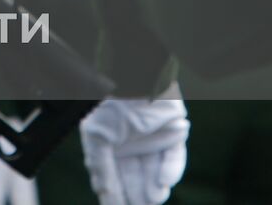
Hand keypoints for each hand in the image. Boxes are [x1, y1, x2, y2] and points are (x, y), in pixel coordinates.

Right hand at [80, 90, 188, 204]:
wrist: (133, 78)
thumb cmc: (108, 103)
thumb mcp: (96, 137)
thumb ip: (101, 167)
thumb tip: (103, 195)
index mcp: (109, 145)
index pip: (113, 176)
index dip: (115, 194)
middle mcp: (131, 145)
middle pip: (135, 178)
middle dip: (137, 195)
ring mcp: (153, 140)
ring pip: (155, 172)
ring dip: (154, 188)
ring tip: (152, 199)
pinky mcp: (174, 134)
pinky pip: (174, 157)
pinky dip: (170, 170)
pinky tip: (163, 182)